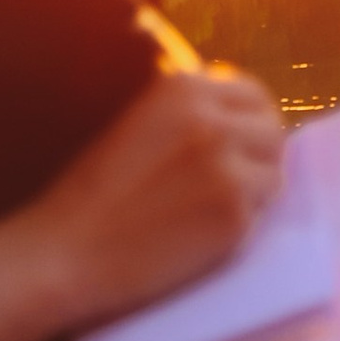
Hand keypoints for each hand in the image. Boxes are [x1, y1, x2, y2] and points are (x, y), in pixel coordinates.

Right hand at [0, 67, 284, 340]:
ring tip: (203, 212)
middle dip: (258, 157)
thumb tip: (244, 116)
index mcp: (183, 89)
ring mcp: (227, 168)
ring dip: (251, 194)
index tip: (239, 144)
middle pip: (273, 132)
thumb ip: (190, 112)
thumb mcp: (139, 124)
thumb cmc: (93, 193)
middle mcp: (211, 121)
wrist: (66, 251)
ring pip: (273, 176)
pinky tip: (195, 237)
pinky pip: (259, 218)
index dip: (250, 121)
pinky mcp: (234, 216)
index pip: (253, 94)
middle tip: (229, 185)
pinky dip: (237, 229)